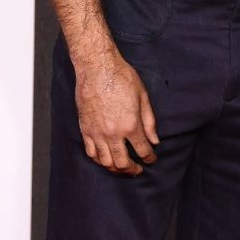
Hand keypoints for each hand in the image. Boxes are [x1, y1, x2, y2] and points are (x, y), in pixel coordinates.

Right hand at [75, 50, 158, 175]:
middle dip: (132, 170)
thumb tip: (155, 140)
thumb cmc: (122, 78)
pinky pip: (91, 152)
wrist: (97, 68)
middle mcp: (113, 133)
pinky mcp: (85, 129)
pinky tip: (105, 159)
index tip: (152, 159)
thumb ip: (149, 121)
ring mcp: (97, 133)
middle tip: (138, 170)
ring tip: (122, 168)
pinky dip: (99, 160)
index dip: (149, 158)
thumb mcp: (143, 96)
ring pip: (106, 161)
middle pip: (123, 162)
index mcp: (131, 125)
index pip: (143, 150)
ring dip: (115, 169)